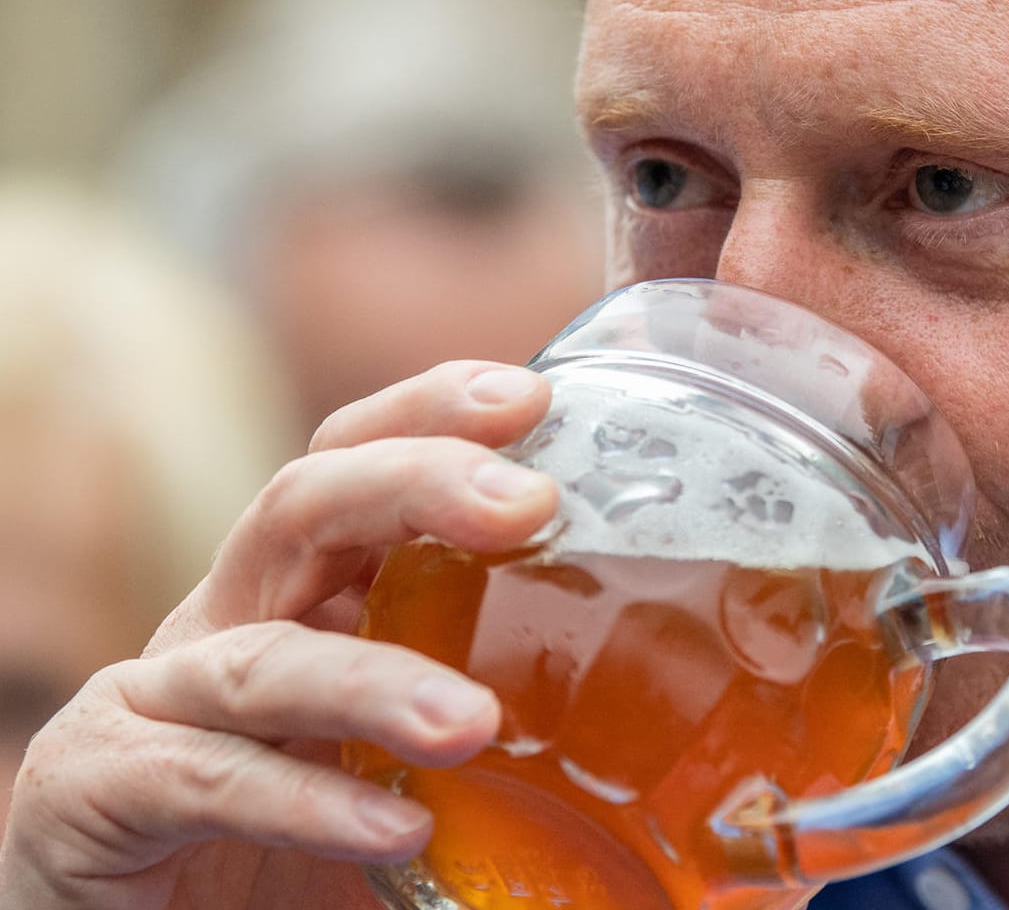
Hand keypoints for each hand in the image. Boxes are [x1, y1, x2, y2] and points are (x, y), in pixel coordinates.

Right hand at [0, 362, 557, 909]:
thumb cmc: (304, 848)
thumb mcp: (419, 764)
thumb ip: (513, 740)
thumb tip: (669, 757)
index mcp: (310, 596)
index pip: (362, 462)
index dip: (435, 415)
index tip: (538, 399)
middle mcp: (236, 622)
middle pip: (308, 504)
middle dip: (416, 482)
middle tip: (529, 505)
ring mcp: (162, 700)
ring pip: (263, 656)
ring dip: (373, 682)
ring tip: (473, 726)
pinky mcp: (100, 786)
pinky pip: (206, 776)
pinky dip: (303, 800)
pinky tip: (394, 827)